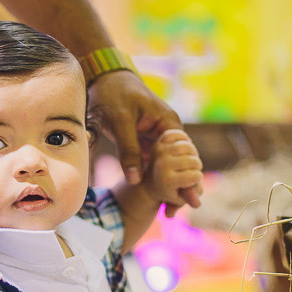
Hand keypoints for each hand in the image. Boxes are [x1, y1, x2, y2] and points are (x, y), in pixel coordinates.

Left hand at [89, 70, 201, 215]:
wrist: (103, 78)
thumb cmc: (113, 94)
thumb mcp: (120, 121)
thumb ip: (128, 149)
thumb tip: (135, 179)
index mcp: (168, 124)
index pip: (185, 156)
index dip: (187, 179)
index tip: (188, 200)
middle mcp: (167, 132)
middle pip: (180, 165)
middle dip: (181, 189)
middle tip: (176, 213)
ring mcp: (157, 138)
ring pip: (167, 168)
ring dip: (170, 188)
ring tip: (170, 213)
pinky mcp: (145, 143)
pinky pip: (154, 165)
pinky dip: (156, 181)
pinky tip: (158, 200)